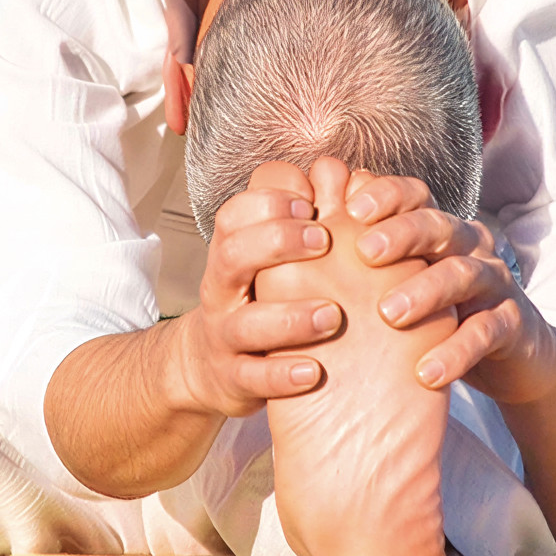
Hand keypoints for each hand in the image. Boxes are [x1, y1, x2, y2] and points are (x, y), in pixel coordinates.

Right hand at [168, 161, 341, 417]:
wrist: (210, 366)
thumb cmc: (259, 298)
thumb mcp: (269, 259)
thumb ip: (300, 222)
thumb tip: (345, 176)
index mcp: (233, 253)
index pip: (235, 214)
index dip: (269, 201)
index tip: (311, 202)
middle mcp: (222, 289)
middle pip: (231, 254)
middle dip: (277, 242)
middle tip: (326, 241)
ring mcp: (225, 336)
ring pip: (245, 323)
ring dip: (290, 317)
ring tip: (333, 316)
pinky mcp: (233, 379)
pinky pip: (252, 378)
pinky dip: (282, 375)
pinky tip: (315, 373)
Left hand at [344, 173, 555, 404]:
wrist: (514, 358)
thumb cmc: (441, 314)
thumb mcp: (407, 282)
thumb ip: (368, 260)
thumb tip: (307, 229)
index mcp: (440, 229)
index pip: (416, 196)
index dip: (387, 195)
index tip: (351, 207)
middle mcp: (470, 246)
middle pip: (439, 225)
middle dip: (402, 234)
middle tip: (364, 251)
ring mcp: (495, 282)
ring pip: (464, 274)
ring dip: (425, 291)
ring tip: (388, 314)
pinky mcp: (512, 324)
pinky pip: (486, 332)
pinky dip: (456, 351)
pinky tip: (425, 373)